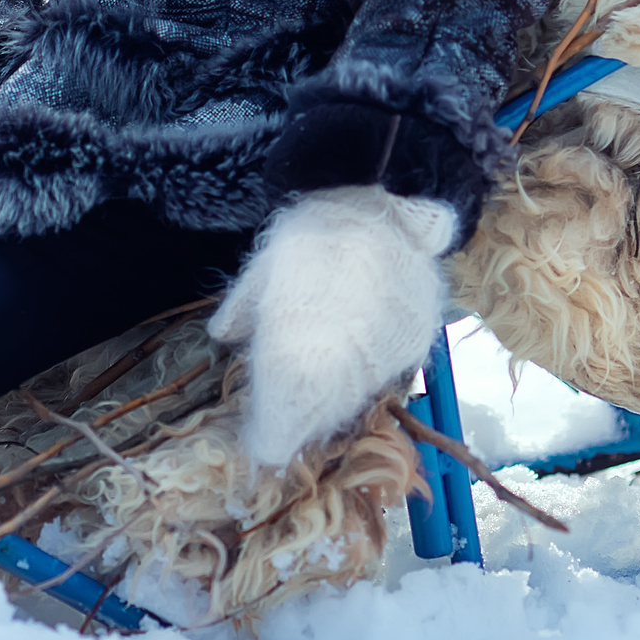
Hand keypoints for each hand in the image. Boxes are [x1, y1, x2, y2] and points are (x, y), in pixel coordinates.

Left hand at [209, 184, 453, 469]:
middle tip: (282, 424)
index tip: (261, 444)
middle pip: (318, 421)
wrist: (378, 194)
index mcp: (295, 359)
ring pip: (354, 400)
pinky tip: (351, 360)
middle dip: (299, 425)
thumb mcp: (265, 269)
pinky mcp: (416, 342)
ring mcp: (385, 357)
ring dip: (333, 401)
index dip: (270, 438)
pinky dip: (365, 374)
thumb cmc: (309, 234)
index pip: (280, 427)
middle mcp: (343, 369)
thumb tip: (222, 335)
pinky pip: (386, 374)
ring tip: (315, 389)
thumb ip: (245, 308)